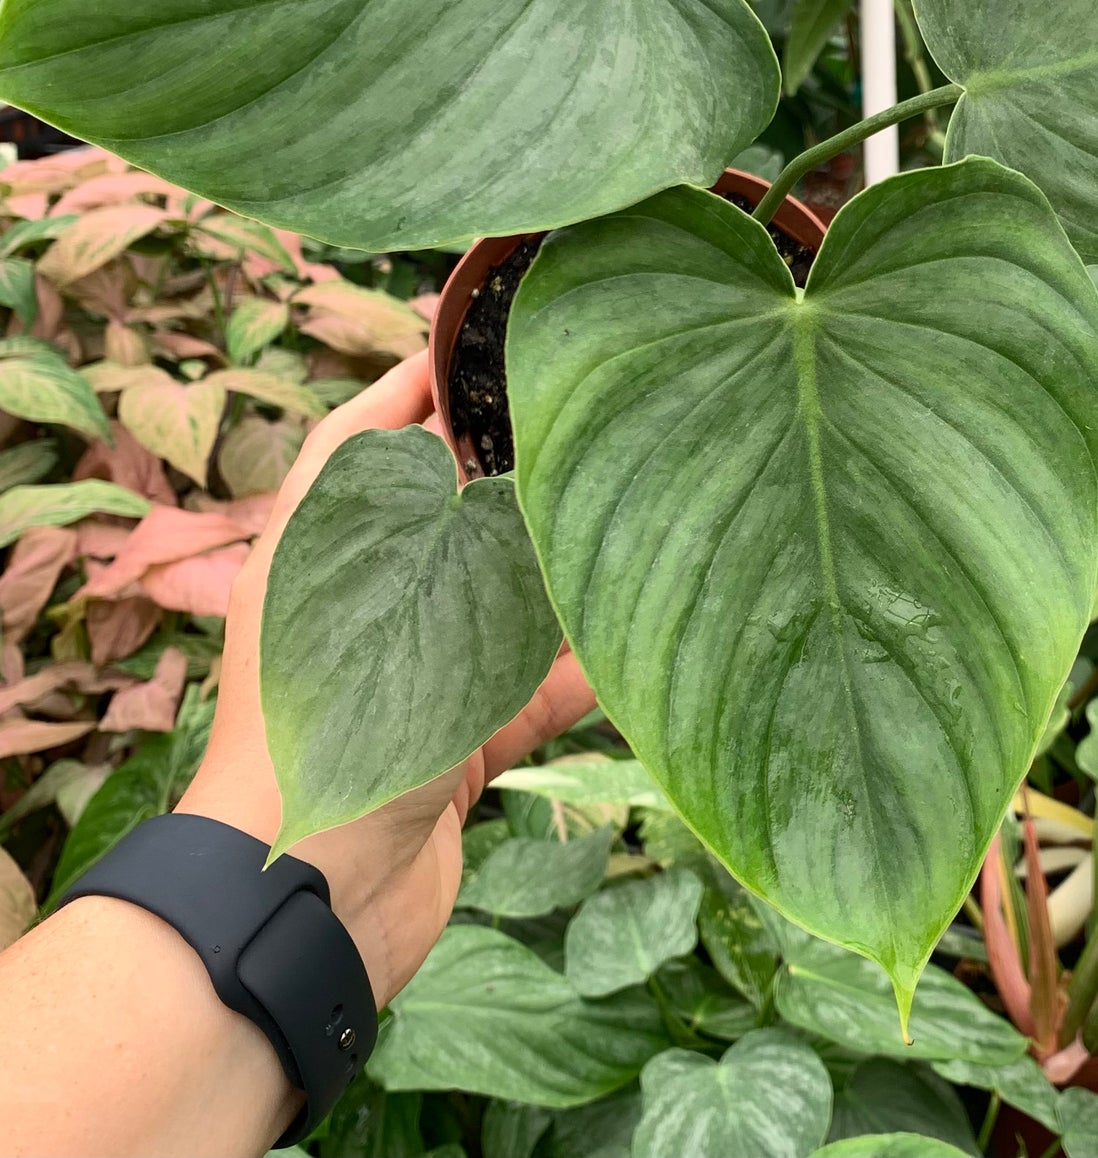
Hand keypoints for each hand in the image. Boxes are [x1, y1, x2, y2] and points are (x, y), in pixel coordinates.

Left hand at [177, 351, 594, 1007]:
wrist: (315, 905)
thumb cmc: (332, 729)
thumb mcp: (377, 598)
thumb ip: (428, 519)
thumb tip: (458, 431)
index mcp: (318, 550)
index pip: (367, 432)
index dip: (419, 376)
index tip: (490, 329)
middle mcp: (364, 600)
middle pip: (448, 510)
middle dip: (514, 466)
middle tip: (597, 410)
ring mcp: (414, 672)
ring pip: (503, 596)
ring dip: (562, 569)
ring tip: (641, 512)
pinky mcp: (459, 739)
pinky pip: (532, 684)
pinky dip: (581, 666)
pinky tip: (645, 636)